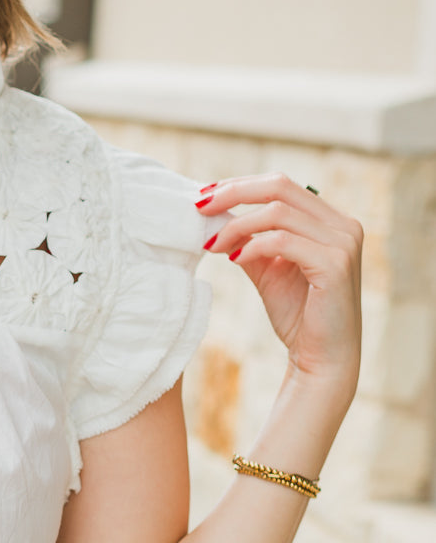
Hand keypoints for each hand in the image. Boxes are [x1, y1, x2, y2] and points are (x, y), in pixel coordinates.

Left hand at [195, 174, 361, 394]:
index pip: (281, 185)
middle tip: (199, 207)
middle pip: (280, 186)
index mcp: (330, 221)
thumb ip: (250, 241)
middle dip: (233, 192)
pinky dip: (252, 246)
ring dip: (236, 225)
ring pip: (278, 212)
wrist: (321, 357)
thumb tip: (217, 218)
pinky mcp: (335, 264)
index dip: (239, 185)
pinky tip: (234, 259)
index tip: (203, 197)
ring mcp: (343, 242)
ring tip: (212, 245)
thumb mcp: (268, 270)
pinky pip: (282, 241)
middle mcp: (343, 225)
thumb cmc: (297, 314)